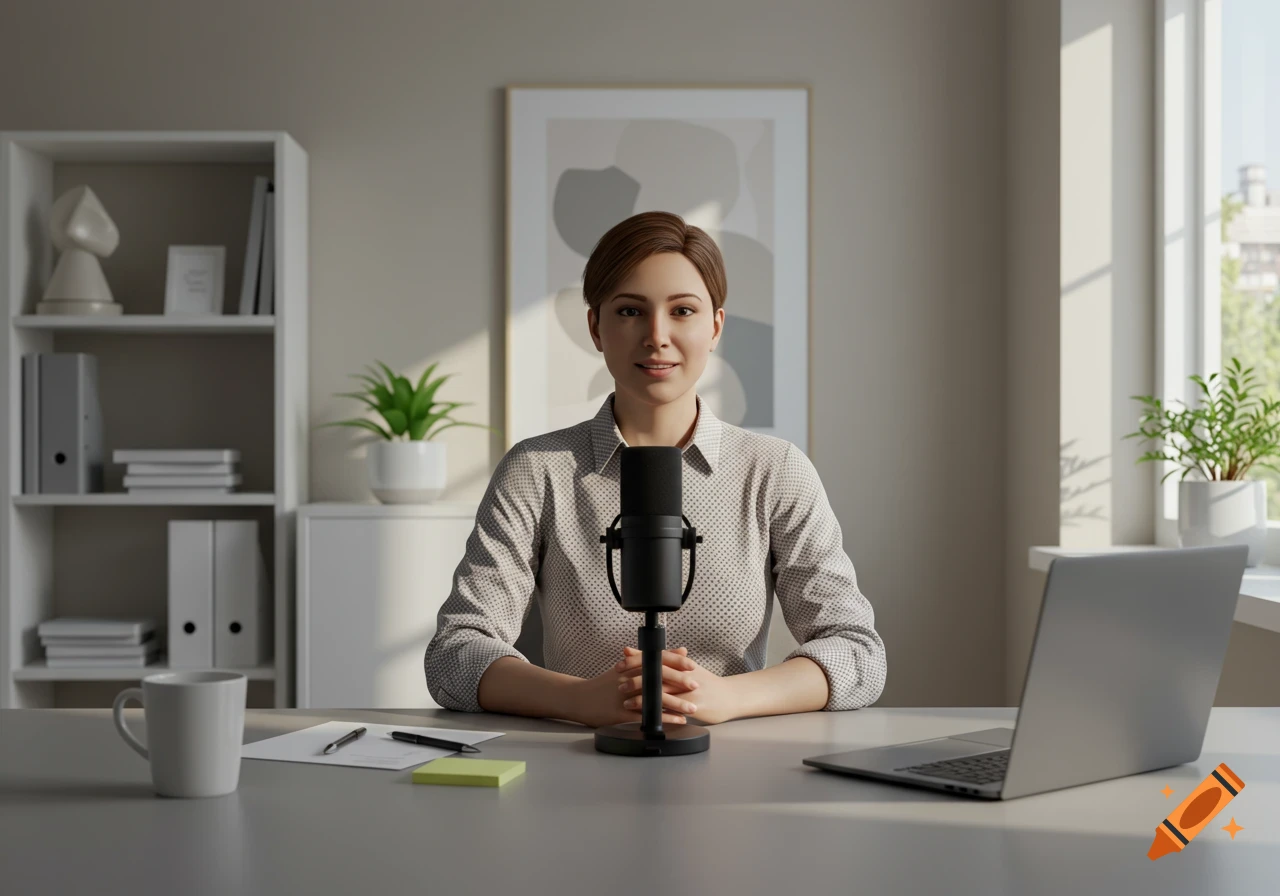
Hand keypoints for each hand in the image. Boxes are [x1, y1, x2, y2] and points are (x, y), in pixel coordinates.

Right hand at [567, 648, 695, 728]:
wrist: (581, 698)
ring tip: (692, 709)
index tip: (691, 666)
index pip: (656, 659)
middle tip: (696, 686)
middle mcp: (628, 678)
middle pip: (657, 678)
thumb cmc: (605, 683)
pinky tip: (676, 722)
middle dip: (679, 683)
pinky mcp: (621, 713)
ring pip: (654, 699)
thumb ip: (653, 658)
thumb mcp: (626, 666)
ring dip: (676, 705)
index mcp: (631, 665)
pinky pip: (646, 716)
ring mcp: (625, 696)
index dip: (675, 662)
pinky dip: (663, 719)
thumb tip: (680, 649)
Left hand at [614, 645, 737, 725]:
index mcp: (681, 664)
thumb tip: (642, 650)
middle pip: (656, 675)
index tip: (620, 664)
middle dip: (636, 680)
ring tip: (626, 702)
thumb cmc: (706, 682)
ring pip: (662, 694)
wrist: (730, 697)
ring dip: (643, 698)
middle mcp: (685, 676)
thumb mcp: (687, 667)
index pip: (655, 658)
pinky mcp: (694, 707)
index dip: (637, 661)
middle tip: (619, 684)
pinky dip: (657, 712)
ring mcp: (689, 692)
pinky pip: (672, 710)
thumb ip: (665, 659)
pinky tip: (646, 716)